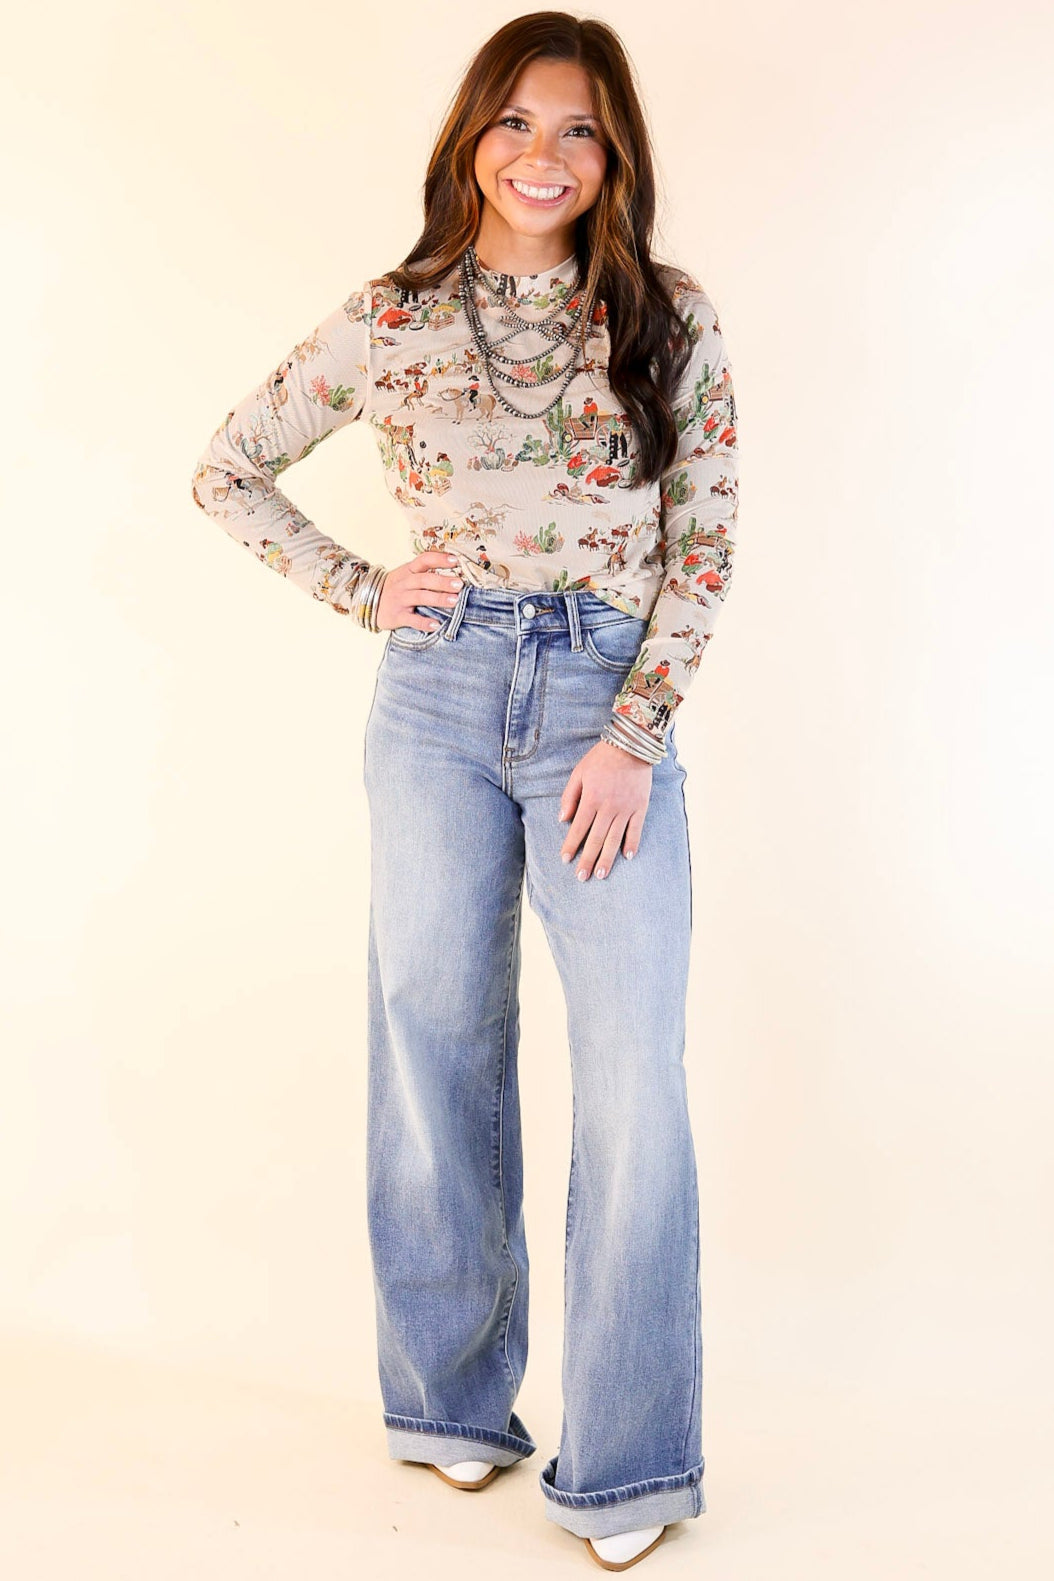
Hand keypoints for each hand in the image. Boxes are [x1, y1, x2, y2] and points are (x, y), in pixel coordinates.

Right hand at [377, 550, 463, 631]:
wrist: (368, 603)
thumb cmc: (395, 589)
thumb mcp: (405, 575)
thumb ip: (424, 572)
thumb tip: (453, 572)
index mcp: (408, 571)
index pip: (424, 560)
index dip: (439, 559)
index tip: (456, 561)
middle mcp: (403, 583)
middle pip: (424, 579)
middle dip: (442, 581)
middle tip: (459, 584)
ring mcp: (399, 600)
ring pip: (420, 597)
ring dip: (438, 598)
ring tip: (454, 601)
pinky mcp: (396, 616)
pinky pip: (411, 619)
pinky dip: (423, 623)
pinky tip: (435, 625)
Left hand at [558, 739, 652, 880]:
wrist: (631, 746)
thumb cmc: (601, 758)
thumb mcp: (578, 773)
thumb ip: (569, 796)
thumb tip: (563, 819)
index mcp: (591, 798)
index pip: (578, 828)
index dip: (571, 845)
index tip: (565, 859)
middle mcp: (608, 807)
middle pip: (596, 838)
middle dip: (588, 859)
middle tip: (582, 877)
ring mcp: (626, 808)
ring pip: (615, 838)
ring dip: (607, 858)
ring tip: (602, 874)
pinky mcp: (640, 806)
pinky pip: (636, 829)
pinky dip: (632, 843)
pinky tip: (628, 857)